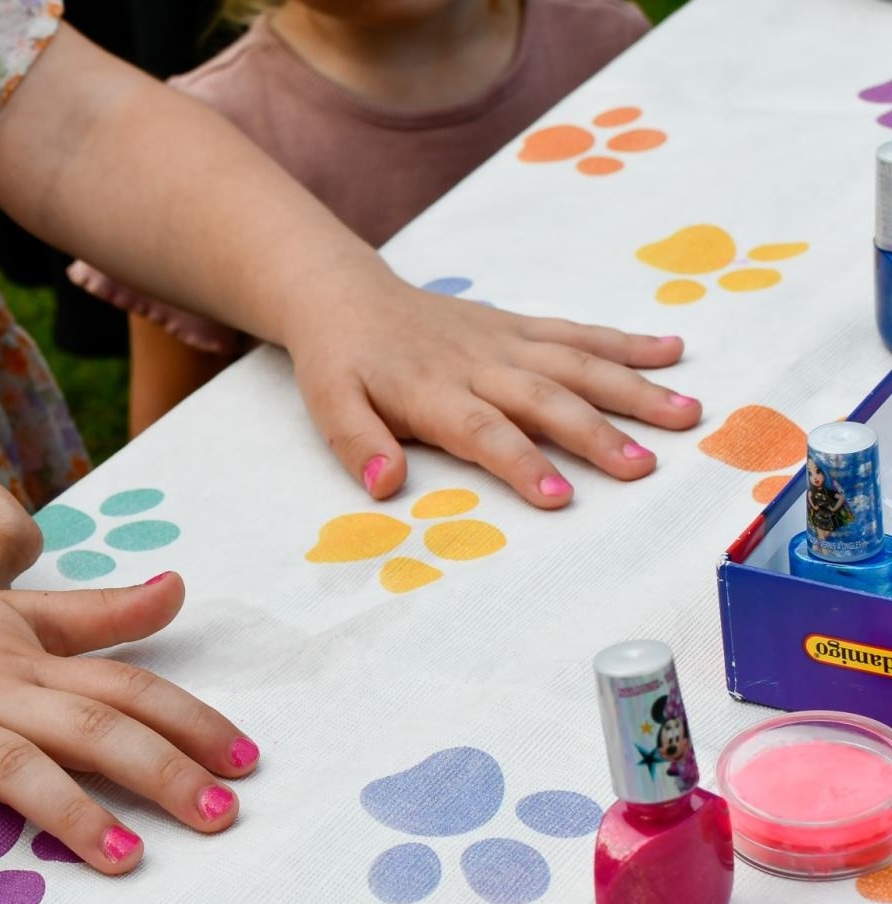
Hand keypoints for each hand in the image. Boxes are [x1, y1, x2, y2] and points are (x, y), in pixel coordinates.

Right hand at [0, 572, 260, 903]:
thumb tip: (179, 587)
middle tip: (220, 818)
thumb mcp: (13, 609)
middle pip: (89, 726)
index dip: (190, 720)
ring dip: (71, 813)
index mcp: (30, 656)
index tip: (247, 760)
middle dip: (159, 771)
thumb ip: (97, 613)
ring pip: (13, 766)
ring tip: (126, 860)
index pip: (125, 685)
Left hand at [288, 281, 702, 508]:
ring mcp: (505, 342)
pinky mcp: (517, 327)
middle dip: (594, 433)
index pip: (482, 432)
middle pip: (544, 399)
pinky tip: (673, 352)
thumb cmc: (342, 362)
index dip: (521, 462)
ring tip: (685, 414)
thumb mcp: (330, 406)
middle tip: (644, 466)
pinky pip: (575, 333)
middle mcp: (478, 365)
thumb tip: (385, 484)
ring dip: (631, 389)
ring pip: (575, 363)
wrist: (345, 296)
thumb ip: (358, 444)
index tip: (559, 495)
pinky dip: (624, 343)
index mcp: (432, 392)